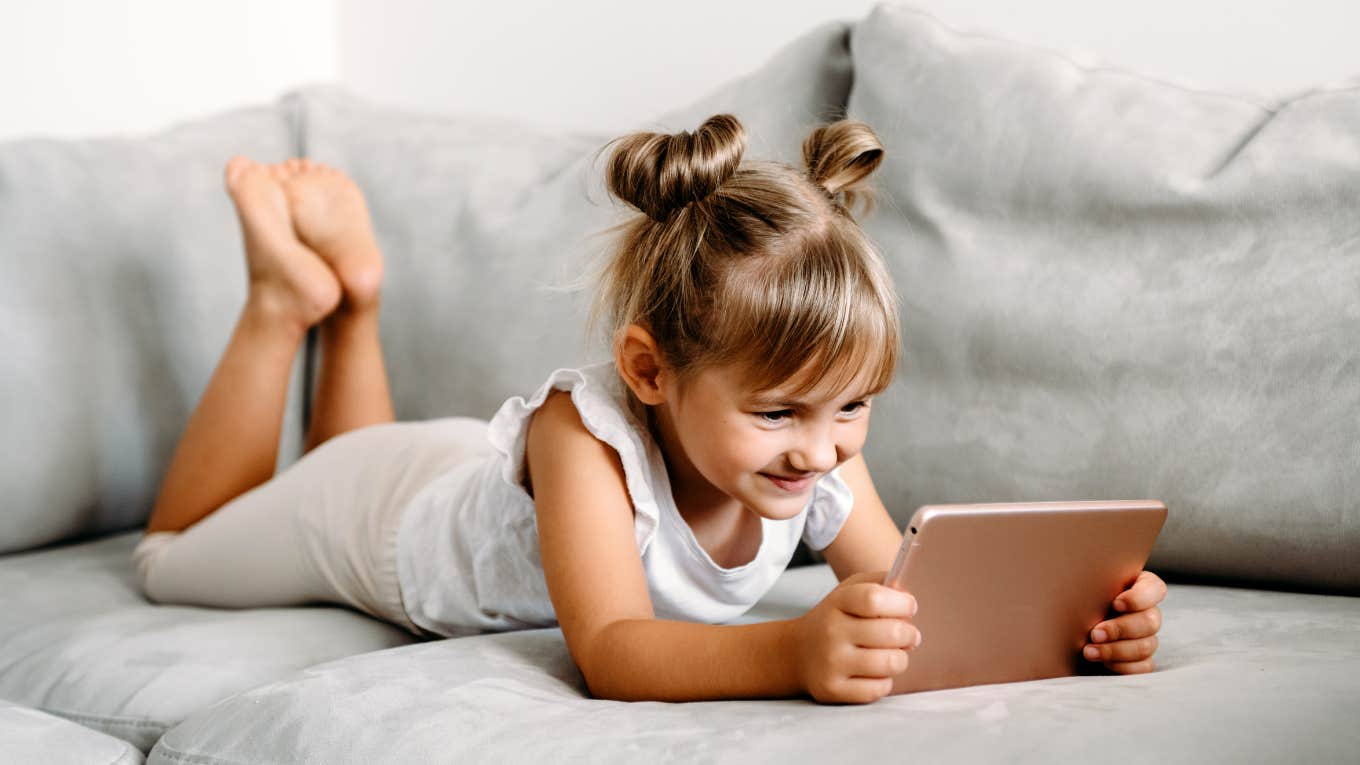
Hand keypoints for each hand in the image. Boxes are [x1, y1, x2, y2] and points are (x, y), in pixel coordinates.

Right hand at [791, 570, 920, 703]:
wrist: (796, 653)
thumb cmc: (836, 619)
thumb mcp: (850, 591)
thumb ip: (880, 583)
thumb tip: (907, 594)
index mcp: (838, 602)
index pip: (874, 599)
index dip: (902, 603)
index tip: (910, 607)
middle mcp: (831, 631)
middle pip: (891, 633)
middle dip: (910, 634)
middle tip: (909, 635)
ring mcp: (831, 662)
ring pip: (890, 663)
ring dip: (900, 659)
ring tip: (894, 654)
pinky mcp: (832, 689)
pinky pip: (878, 689)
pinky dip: (885, 682)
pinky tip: (877, 673)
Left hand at [1082, 570, 1166, 673]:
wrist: (1063, 631)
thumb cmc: (1072, 600)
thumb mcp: (1080, 586)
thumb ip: (1088, 581)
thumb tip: (1072, 571)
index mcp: (1138, 587)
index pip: (1154, 589)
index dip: (1138, 598)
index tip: (1115, 603)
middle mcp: (1147, 612)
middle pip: (1150, 622)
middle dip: (1120, 629)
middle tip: (1094, 633)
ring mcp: (1146, 638)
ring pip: (1146, 646)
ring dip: (1116, 650)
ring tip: (1089, 651)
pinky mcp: (1141, 661)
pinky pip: (1142, 668)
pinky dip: (1122, 667)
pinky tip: (1103, 663)